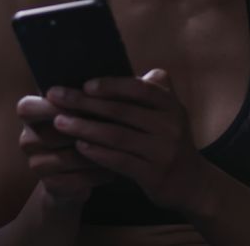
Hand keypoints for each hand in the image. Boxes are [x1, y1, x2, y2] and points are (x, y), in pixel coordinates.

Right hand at [16, 94, 116, 203]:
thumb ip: (83, 96)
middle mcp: (27, 139)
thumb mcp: (79, 109)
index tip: (81, 104)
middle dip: (84, 130)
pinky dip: (96, 175)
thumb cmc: (82, 129)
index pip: (29, 107)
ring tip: (119, 149)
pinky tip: (113, 170)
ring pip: (67, 158)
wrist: (76, 173)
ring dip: (95, 154)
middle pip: (53, 133)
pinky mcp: (50, 186)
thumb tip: (102, 81)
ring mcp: (36, 164)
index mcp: (28, 114)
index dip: (53, 107)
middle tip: (113, 127)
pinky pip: (75, 180)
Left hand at [45, 69, 207, 211]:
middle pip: (122, 111)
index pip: (140, 89)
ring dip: (85, 127)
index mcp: (171, 105)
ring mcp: (163, 151)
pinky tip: (80, 146)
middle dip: (86, 103)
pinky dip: (98, 152)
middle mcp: (170, 125)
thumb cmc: (168, 141)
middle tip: (57, 98)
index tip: (85, 84)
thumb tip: (119, 67)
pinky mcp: (154, 175)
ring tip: (60, 122)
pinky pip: (120, 161)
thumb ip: (151, 90)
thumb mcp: (169, 112)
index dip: (112, 85)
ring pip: (117, 136)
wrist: (192, 183)